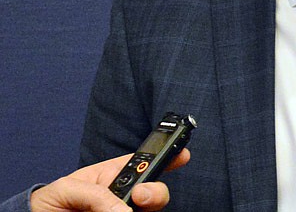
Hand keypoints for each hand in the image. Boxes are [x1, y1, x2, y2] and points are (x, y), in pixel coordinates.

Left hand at [29, 149, 189, 211]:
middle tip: (141, 197)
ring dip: (147, 208)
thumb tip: (125, 208)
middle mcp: (122, 199)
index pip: (145, 163)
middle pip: (154, 194)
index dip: (167, 156)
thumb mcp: (66, 189)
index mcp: (111, 177)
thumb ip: (96, 193)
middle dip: (157, 192)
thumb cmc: (48, 205)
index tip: (182, 154)